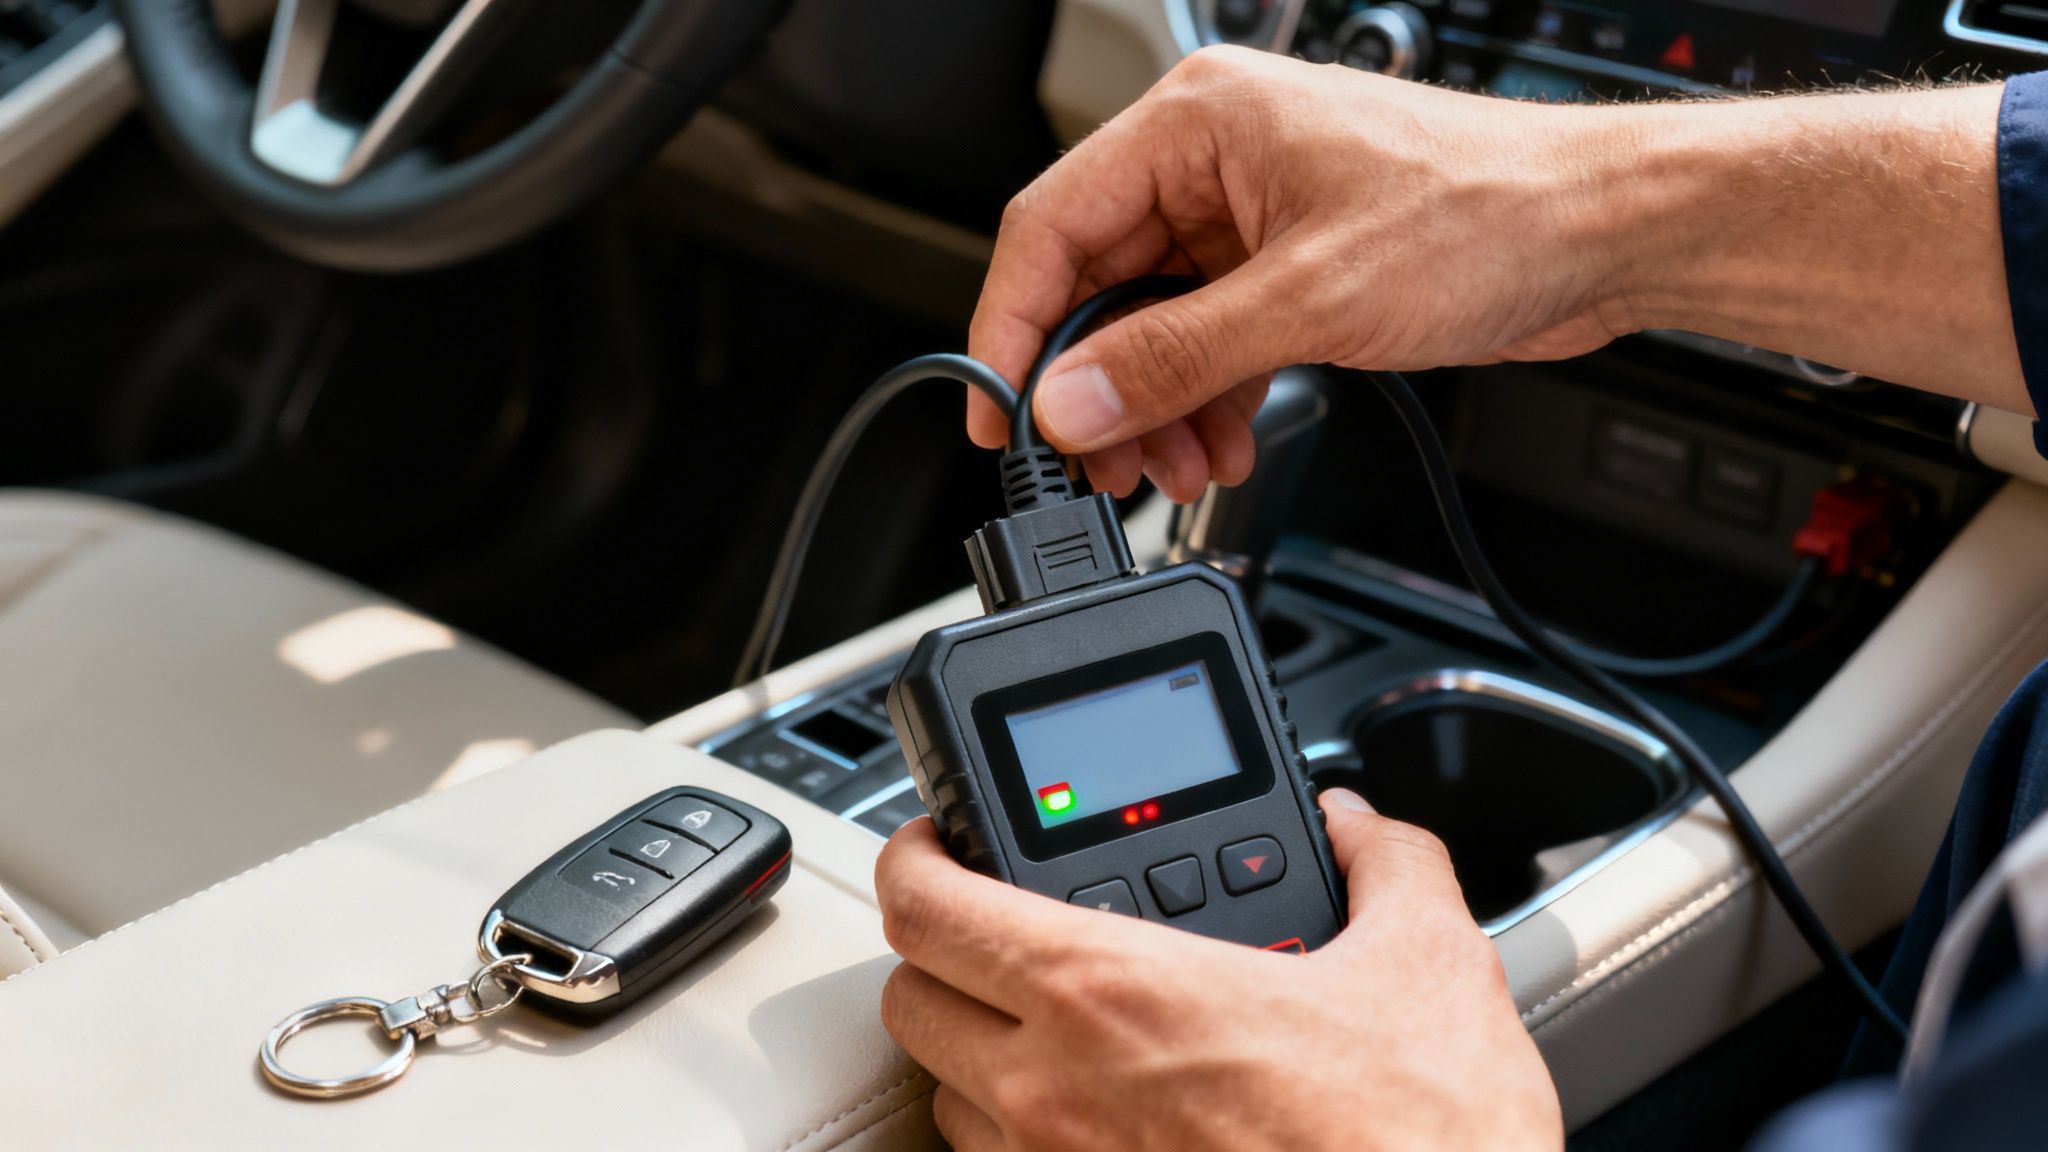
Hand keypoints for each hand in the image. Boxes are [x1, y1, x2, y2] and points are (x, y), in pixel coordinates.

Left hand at [873, 791, 1562, 1150]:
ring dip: (981, 1052)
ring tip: (1061, 1029)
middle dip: (946, 953)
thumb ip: (1384, 862)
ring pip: (948, 1095)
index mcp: (1111, 989)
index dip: (914, 855)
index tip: (936, 843)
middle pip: (912, 998)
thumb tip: (1357, 828)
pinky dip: (1025, 1136)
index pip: (923, 904)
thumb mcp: (1432, 964)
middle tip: (1001, 930)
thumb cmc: (1418, 1142)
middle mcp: (1053, 1089)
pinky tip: (1103, 1116)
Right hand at [967, 46, 1631, 501]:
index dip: (1012, 328)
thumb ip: (1174, 357)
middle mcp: (1215, 161)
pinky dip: (1206, 398)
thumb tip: (1073, 400)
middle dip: (1097, 387)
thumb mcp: (1309, 298)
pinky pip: (1210, 340)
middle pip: (1099, 284)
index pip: (1051, 225)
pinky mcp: (1290, 265)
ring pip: (1153, 324)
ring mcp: (1253, 215)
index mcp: (1200, 123)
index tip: (999, 414)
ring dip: (1155, 407)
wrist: (1605, 234)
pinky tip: (1220, 446)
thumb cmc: (1491, 213)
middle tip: (1095, 465)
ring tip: (1171, 471)